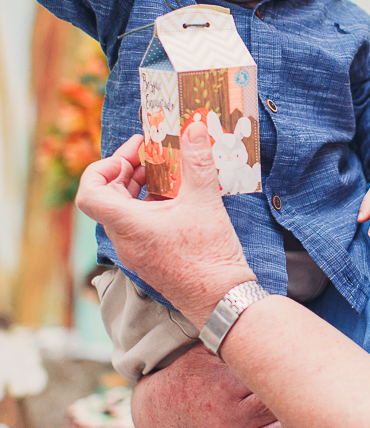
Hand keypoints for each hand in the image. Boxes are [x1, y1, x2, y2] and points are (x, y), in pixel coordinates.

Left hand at [75, 126, 253, 327]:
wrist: (222, 299)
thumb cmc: (209, 256)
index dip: (101, 168)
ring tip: (163, 171)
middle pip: (106, 198)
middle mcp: (124, 241)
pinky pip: (136, 226)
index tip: (129, 156)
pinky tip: (174, 197)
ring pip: (121, 212)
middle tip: (149, 153)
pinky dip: (147, 206)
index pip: (89, 193)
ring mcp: (135, 252)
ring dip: (136, 188)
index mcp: (128, 225)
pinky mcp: (148, 259)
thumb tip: (194, 128)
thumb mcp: (205, 202)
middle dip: (125, 170)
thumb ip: (197, 162)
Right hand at [131, 345, 307, 427]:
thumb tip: (254, 308)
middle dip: (295, 399)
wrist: (155, 416)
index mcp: (226, 386)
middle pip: (281, 407)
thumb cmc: (186, 376)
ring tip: (306, 411)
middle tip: (311, 390)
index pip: (274, 380)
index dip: (292, 375)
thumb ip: (229, 336)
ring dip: (295, 425)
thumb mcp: (202, 352)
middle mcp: (230, 418)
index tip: (305, 368)